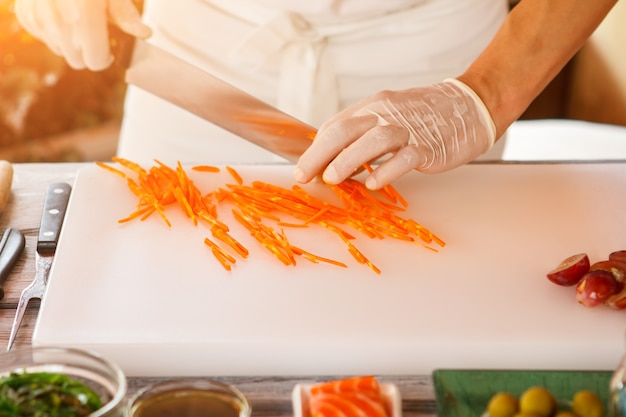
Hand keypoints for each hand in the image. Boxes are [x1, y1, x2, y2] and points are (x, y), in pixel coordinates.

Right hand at [14, 0, 151, 69]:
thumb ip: (126, 15)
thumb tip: (145, 34)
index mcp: (86, 10)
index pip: (95, 60)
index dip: (104, 58)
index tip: (109, 49)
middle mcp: (58, 14)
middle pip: (77, 61)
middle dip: (88, 51)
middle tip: (94, 33)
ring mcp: (38, 14)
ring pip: (60, 51)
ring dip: (71, 42)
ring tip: (78, 20)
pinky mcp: (25, 14)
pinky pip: (43, 38)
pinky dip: (53, 31)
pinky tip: (61, 15)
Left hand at [294, 79, 495, 189]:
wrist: (471, 105)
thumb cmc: (426, 116)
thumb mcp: (389, 116)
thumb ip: (364, 136)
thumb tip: (336, 161)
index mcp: (374, 106)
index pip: (336, 125)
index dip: (316, 148)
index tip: (303, 168)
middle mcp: (387, 113)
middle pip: (346, 130)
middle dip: (320, 154)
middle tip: (304, 175)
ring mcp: (409, 129)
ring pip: (372, 140)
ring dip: (348, 160)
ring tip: (332, 179)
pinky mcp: (429, 145)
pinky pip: (405, 157)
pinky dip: (387, 170)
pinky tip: (373, 183)